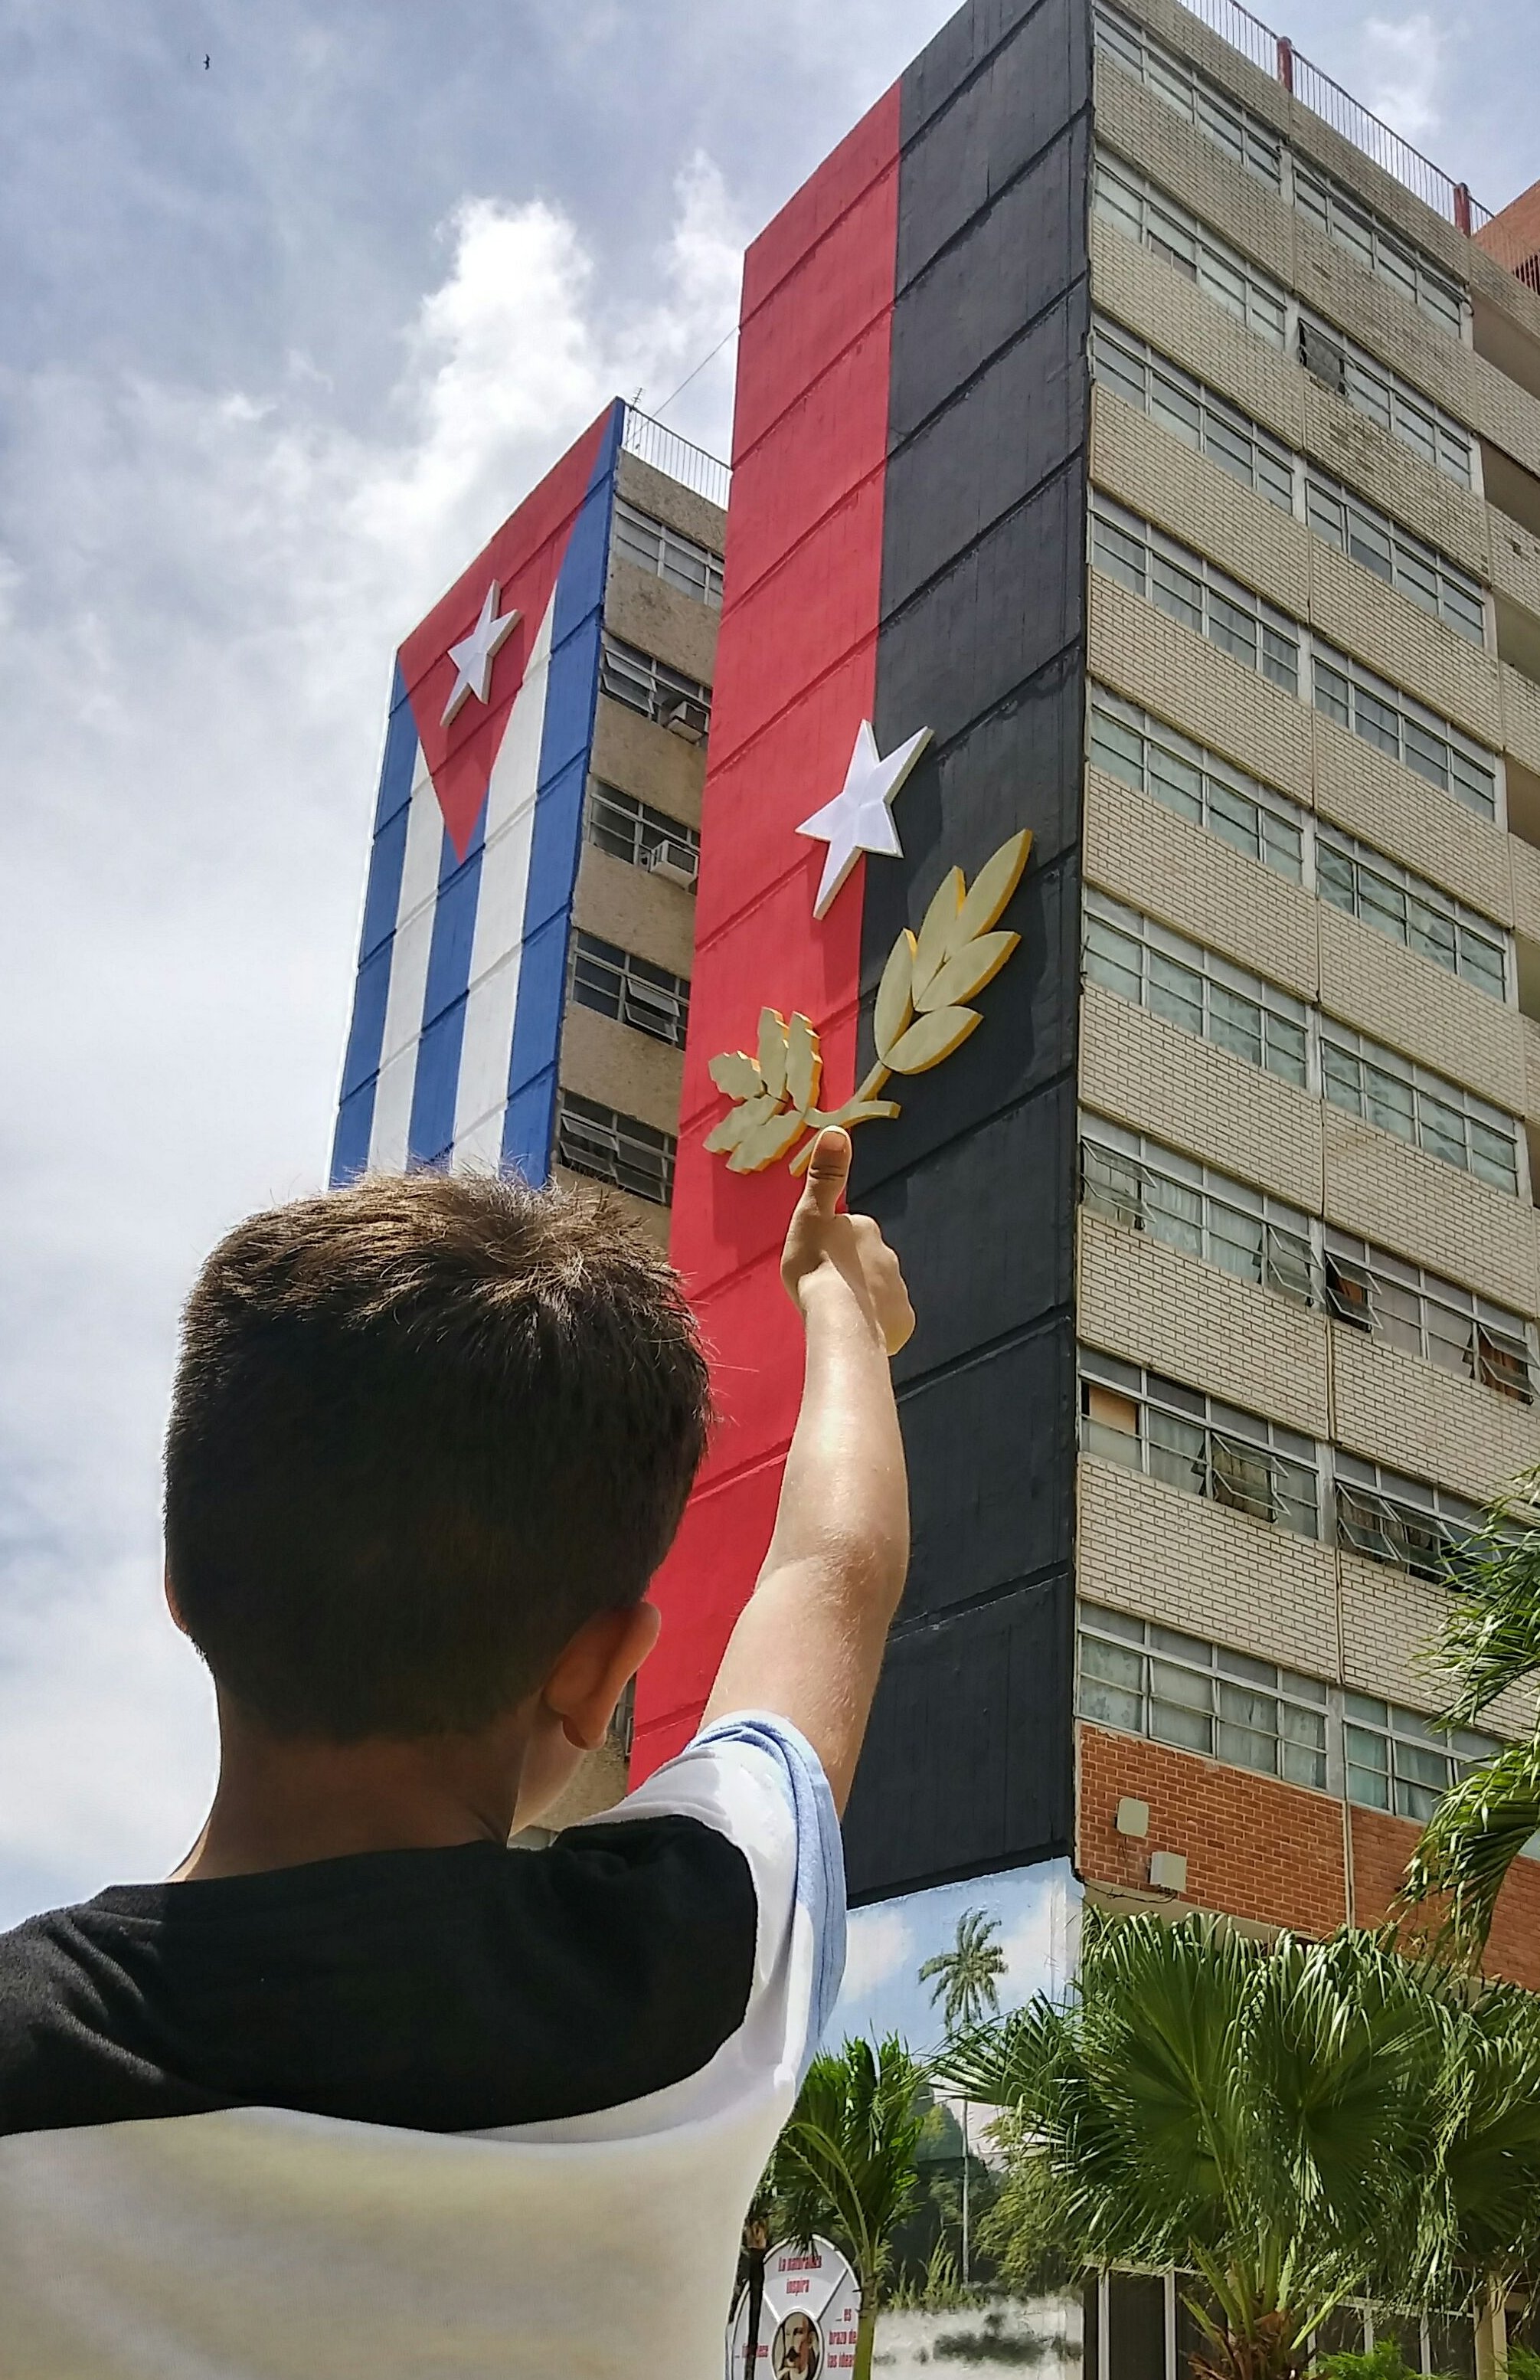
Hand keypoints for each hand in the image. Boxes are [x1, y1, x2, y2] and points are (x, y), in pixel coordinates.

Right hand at [780, 1128, 914, 1355]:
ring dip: (862, 1300)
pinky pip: (888, 1321)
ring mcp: (898, 1290)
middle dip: (850, 1274)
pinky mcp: (903, 1321)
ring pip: (877, 1292)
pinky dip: (875, 1324)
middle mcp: (888, 1256)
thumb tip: (837, 1129)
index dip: (832, 1247)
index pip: (850, 1234)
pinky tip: (856, 1332)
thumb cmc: (817, 1268)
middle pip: (866, 1263)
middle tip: (826, 1290)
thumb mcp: (811, 1216)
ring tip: (839, 1315)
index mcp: (865, 1230)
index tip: (818, 1262)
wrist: (841, 1322)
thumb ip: (825, 1176)